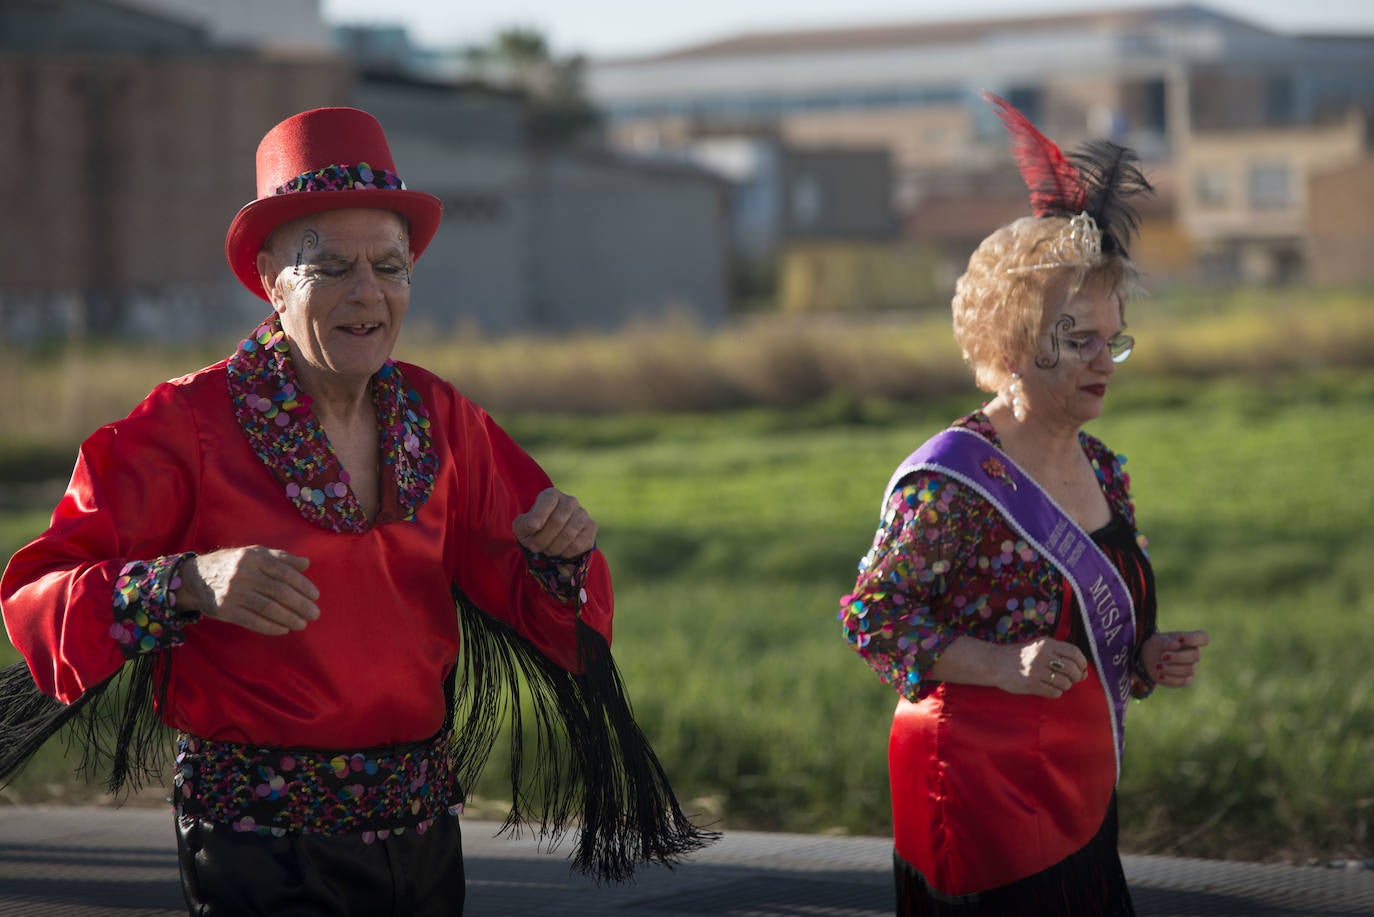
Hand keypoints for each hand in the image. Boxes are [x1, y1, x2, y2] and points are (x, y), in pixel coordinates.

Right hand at [176, 547, 319, 635]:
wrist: (195, 577)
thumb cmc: (233, 564)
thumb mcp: (254, 553)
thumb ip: (281, 558)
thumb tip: (307, 563)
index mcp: (254, 557)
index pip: (285, 572)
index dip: (303, 585)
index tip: (315, 596)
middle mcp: (244, 573)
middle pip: (279, 591)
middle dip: (300, 604)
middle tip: (314, 613)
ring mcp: (234, 593)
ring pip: (268, 608)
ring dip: (289, 618)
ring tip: (302, 624)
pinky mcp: (225, 610)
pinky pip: (253, 621)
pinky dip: (271, 627)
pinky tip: (283, 629)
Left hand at [512, 487, 596, 558]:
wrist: (551, 538)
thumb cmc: (535, 529)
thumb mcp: (522, 526)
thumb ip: (524, 523)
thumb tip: (534, 524)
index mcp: (552, 495)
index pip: (548, 500)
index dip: (540, 515)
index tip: (532, 528)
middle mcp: (570, 501)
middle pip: (558, 521)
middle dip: (543, 539)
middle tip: (535, 548)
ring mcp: (583, 514)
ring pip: (569, 534)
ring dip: (554, 547)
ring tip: (547, 550)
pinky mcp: (591, 527)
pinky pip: (579, 543)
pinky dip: (566, 552)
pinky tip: (560, 552)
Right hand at [1000, 637, 1088, 698]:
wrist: (995, 663)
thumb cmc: (1020, 656)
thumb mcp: (1039, 647)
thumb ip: (1060, 655)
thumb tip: (1085, 673)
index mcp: (1046, 644)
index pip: (1075, 652)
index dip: (1082, 663)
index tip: (1081, 669)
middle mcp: (1042, 655)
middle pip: (1072, 669)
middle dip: (1076, 677)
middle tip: (1071, 679)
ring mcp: (1036, 671)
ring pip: (1065, 683)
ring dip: (1065, 686)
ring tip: (1057, 683)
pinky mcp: (1031, 684)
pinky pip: (1054, 692)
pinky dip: (1055, 692)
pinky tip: (1048, 688)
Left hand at [1140, 630, 1208, 686]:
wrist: (1149, 658)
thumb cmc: (1157, 645)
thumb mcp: (1157, 640)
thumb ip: (1166, 641)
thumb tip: (1176, 644)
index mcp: (1190, 639)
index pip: (1203, 637)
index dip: (1194, 639)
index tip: (1179, 639)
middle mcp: (1194, 653)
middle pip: (1195, 656)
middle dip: (1178, 657)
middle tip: (1162, 656)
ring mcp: (1191, 667)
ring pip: (1188, 670)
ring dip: (1171, 668)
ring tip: (1156, 666)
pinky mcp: (1185, 679)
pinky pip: (1182, 681)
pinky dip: (1169, 678)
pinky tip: (1159, 675)